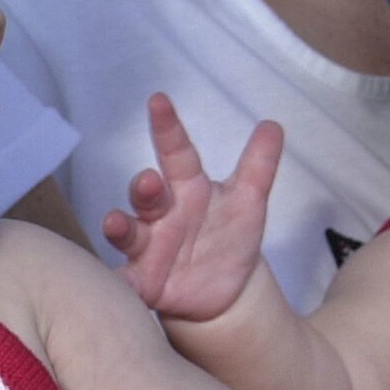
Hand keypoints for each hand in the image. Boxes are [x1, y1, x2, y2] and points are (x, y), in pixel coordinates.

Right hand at [104, 92, 283, 320]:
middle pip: (147, 194)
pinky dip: (118, 283)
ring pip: (128, 233)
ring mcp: (148, 247)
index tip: (159, 101)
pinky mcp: (142, 281)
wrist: (226, 289)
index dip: (169, 128)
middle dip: (144, 186)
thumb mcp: (248, 202)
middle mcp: (161, 213)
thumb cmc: (229, 235)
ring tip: (115, 223)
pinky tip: (116, 285)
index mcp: (188, 188)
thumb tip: (273, 125)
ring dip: (119, 227)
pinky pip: (126, 281)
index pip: (177, 152)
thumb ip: (259, 166)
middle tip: (149, 180)